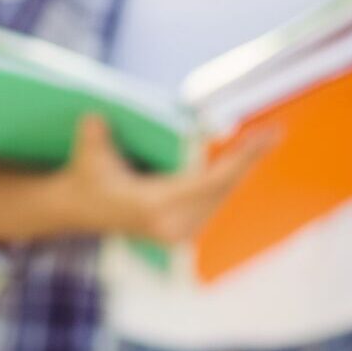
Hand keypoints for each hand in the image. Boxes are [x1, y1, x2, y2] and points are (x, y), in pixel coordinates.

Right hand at [55, 113, 273, 244]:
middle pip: (223, 190)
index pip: (209, 182)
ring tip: (262, 142)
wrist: (79, 209)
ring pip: (222, 196)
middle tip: (271, 134)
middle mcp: (173, 226)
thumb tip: (97, 118)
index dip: (239, 160)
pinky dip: (228, 178)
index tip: (262, 139)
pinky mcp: (184, 229)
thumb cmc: (85, 178)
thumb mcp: (87, 154)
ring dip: (240, 170)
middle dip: (247, 161)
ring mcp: (180, 232)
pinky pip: (215, 200)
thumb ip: (94, 136)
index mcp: (154, 209)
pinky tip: (242, 160)